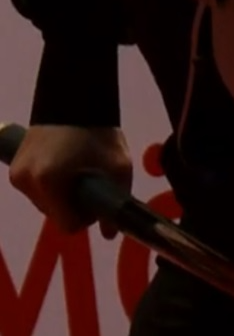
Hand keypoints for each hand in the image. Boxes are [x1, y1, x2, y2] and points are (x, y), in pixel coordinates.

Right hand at [8, 125, 132, 238]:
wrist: (73, 101)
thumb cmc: (99, 133)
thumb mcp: (118, 168)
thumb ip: (116, 204)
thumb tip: (110, 234)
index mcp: (49, 181)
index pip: (68, 225)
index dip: (87, 217)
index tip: (97, 200)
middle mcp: (26, 181)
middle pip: (55, 215)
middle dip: (74, 206)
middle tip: (89, 183)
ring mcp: (17, 174)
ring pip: (45, 204)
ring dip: (62, 197)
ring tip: (77, 172)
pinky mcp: (14, 167)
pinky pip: (36, 191)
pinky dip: (50, 187)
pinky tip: (64, 169)